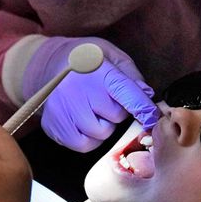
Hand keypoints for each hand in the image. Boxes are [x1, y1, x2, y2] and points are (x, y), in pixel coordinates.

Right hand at [23, 37, 159, 151]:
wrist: (48, 64)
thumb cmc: (87, 60)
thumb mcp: (112, 56)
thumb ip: (132, 76)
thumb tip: (147, 95)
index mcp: (97, 71)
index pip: (126, 93)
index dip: (143, 108)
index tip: (152, 117)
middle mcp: (79, 91)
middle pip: (115, 118)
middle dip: (117, 112)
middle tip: (106, 99)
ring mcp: (64, 110)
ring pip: (100, 134)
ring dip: (103, 126)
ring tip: (93, 110)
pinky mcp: (54, 126)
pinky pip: (84, 145)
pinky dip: (89, 138)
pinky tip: (83, 122)